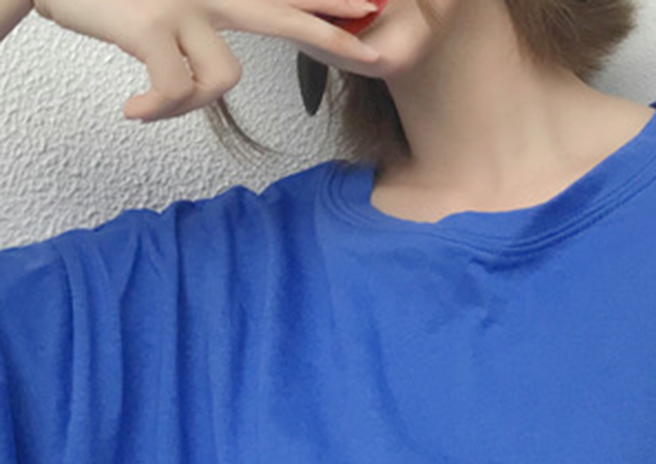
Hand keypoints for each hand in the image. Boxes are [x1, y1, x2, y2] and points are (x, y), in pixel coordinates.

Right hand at [31, 0, 379, 122]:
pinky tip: (133, 110)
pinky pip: (178, 91)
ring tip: (151, 101)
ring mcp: (182, 3)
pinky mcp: (152, 24)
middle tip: (373, 54)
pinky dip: (157, 109)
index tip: (371, 6)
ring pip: (222, 79)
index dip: (327, 3)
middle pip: (283, 15)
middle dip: (332, 36)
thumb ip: (199, 31)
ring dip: (187, 104)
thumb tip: (218, 72)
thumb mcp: (165, 11)